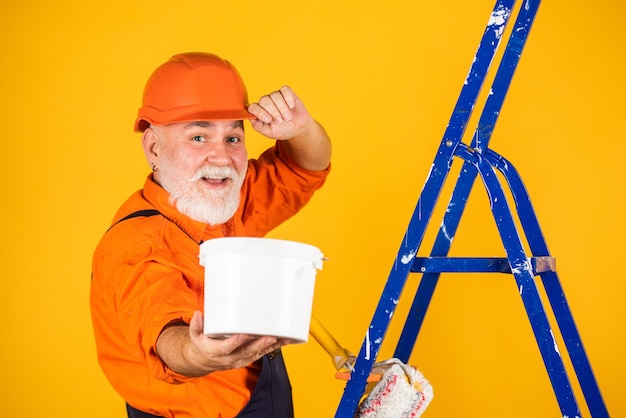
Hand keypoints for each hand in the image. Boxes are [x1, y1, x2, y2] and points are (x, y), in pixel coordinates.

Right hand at [156, 311, 291, 376]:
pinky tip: (283, 341)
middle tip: (270, 337)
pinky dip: (273, 348)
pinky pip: (261, 354)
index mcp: (216, 352)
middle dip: (259, 345)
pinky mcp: (247, 359)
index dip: (235, 342)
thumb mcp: (195, 335)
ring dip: (270, 347)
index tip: (242, 335)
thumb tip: (198, 313)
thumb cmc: (202, 345)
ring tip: (282, 338)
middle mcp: (229, 358)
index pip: (226, 348)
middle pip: (246, 352)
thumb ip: (196, 325)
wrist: (204, 361)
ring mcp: (239, 360)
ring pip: (257, 354)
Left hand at [247, 86, 314, 141]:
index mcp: (259, 111)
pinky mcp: (287, 92)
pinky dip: (288, 98)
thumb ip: (259, 126)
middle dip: (273, 111)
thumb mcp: (270, 132)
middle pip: (264, 100)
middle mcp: (266, 102)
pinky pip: (285, 90)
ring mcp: (276, 96)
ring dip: (282, 108)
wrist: (298, 129)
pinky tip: (291, 106)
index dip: (260, 112)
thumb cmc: (282, 130)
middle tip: (280, 121)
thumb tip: (250, 118)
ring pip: (275, 95)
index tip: (269, 120)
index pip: (253, 107)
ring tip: (288, 118)